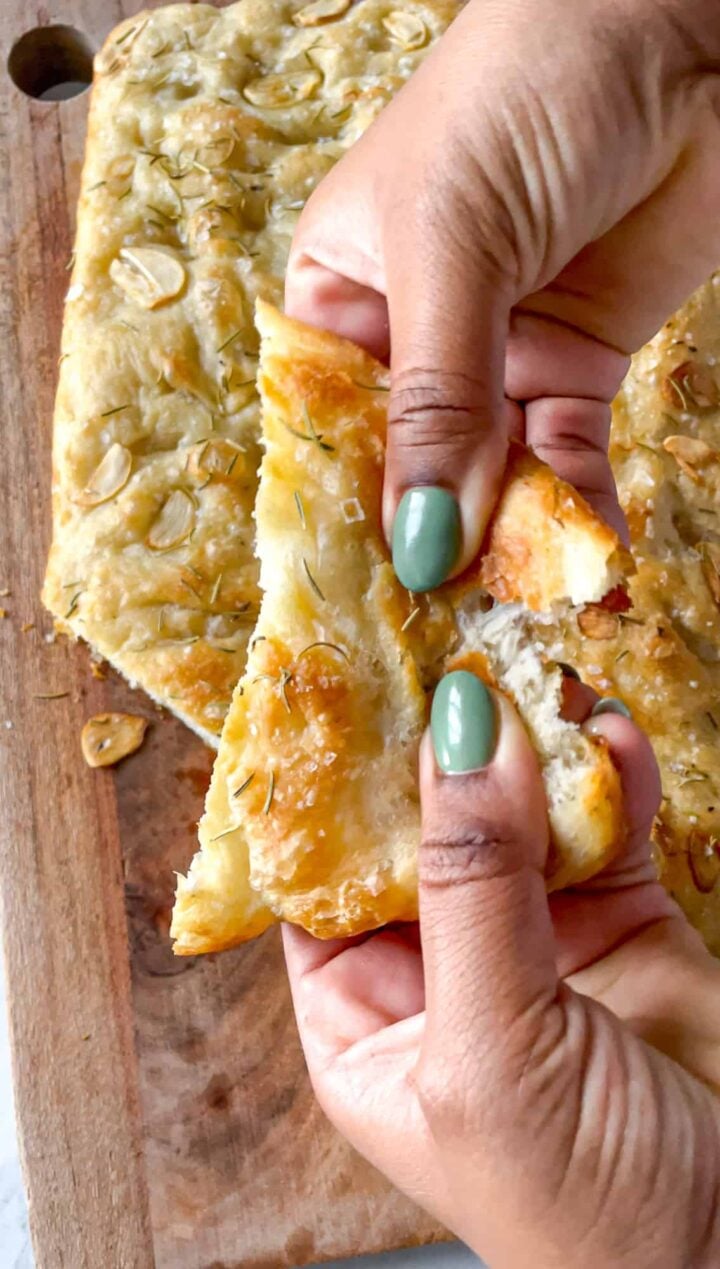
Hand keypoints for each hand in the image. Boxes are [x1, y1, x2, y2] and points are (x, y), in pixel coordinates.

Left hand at [284, 675, 719, 1267]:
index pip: (318, 881)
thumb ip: (472, 888)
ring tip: (527, 666)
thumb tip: (457, 731)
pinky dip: (607, 771)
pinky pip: (604, 821)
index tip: (330, 689)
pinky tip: (605, 729)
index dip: (322, 791)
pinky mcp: (622, 917)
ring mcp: (534, 935)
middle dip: (431, 745)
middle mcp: (441, 968)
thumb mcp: (491, 1053)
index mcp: (367, 1020)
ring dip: (524, 739)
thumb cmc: (584, 1210)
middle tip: (435, 644)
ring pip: (514, 809)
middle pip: (419, 829)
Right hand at [286, 0, 719, 586]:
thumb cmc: (523, 93)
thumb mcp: (452, 241)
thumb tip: (420, 542)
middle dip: (430, 545)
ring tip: (524, 614)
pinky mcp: (575, 372)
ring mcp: (497, 360)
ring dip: (510, 546)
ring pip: (490, 479)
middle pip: (409, 469)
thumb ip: (437, 396)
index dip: (340, 513)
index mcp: (342, 295)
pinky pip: (565, 466)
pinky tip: (584, 570)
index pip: (326, 425)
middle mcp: (414, 339)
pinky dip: (575, 518)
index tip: (356, 602)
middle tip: (447, 636)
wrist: (680, 33)